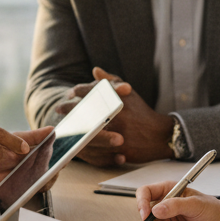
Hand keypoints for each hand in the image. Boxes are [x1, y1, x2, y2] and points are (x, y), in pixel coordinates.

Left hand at [56, 66, 173, 165]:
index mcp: (118, 101)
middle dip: (69, 109)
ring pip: (87, 131)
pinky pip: (96, 149)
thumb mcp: (129, 94)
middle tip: (59, 108)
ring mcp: (117, 133)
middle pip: (86, 112)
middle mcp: (117, 116)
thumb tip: (95, 70)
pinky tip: (74, 141)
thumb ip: (111, 81)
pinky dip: (83, 145)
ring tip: (62, 125)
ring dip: (72, 128)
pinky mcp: (118, 150)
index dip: (78, 93)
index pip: (92, 93)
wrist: (161, 135)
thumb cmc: (142, 113)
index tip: (69, 94)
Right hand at [136, 182, 219, 220]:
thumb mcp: (196, 204)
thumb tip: (156, 209)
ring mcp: (166, 220)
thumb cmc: (212, 209)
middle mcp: (164, 205)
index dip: (141, 202)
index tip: (146, 214)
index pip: (145, 192)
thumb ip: (176, 205)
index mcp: (168, 190)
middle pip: (145, 214)